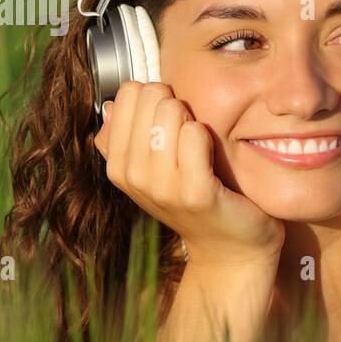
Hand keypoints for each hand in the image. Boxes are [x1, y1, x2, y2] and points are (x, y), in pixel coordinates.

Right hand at [94, 81, 284, 268]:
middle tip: (189, 134)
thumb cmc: (194, 199)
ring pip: (172, 111)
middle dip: (175, 104)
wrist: (230, 248)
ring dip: (193, 119)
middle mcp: (133, 176)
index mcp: (118, 166)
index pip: (128, 93)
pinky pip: (196, 134)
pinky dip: (208, 136)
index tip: (169, 121)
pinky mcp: (195, 192)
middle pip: (151, 97)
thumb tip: (110, 105)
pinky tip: (213, 157)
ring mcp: (162, 186)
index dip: (155, 96)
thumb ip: (128, 138)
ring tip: (201, 147)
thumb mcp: (151, 171)